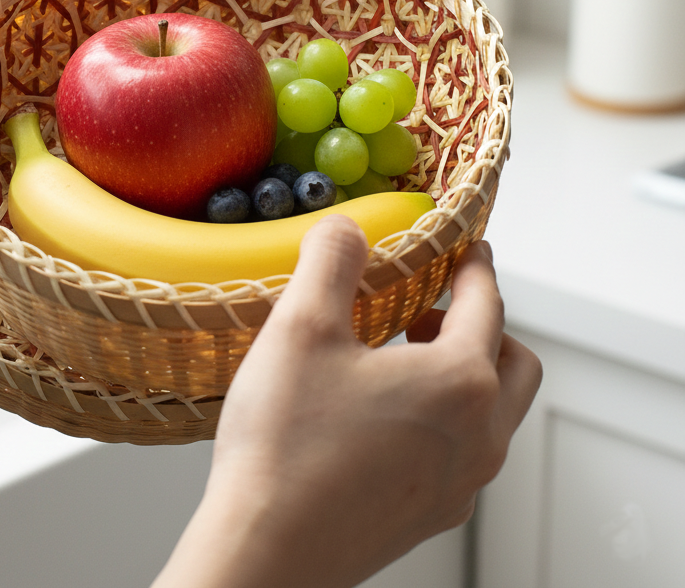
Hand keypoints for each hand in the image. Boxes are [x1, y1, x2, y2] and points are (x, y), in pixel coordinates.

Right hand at [154, 215, 541, 587]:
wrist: (266, 552)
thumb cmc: (286, 446)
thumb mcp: (301, 327)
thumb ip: (332, 260)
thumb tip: (348, 227)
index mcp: (459, 383)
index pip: (488, 304)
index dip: (476, 266)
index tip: (469, 247)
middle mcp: (477, 437)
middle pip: (513, 363)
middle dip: (482, 323)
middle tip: (433, 304)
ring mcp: (458, 485)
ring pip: (492, 412)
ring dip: (463, 372)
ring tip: (400, 354)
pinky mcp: (428, 515)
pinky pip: (462, 452)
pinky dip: (444, 417)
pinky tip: (380, 413)